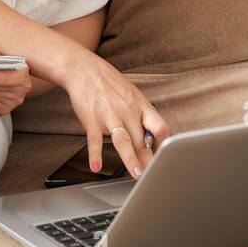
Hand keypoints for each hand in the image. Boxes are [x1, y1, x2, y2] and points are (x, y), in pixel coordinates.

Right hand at [59, 44, 170, 179]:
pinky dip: (95, 155)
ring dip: (131, 159)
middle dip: (148, 160)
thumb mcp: (132, 95)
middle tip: (151, 176)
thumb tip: (151, 137)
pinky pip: (95, 140)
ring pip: (123, 141)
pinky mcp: (92, 120)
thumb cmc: (110, 84)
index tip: (161, 157)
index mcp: (140, 105)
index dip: (163, 144)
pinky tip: (96, 167)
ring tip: (136, 174)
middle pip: (142, 140)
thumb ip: (141, 115)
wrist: (84, 70)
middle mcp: (127, 111)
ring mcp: (109, 116)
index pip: (160, 127)